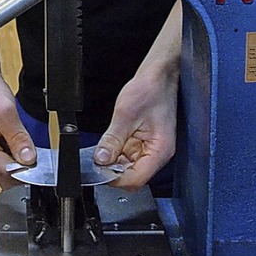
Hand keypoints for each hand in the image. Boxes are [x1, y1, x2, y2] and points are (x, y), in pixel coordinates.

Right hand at [0, 63, 35, 187]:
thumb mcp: (5, 111)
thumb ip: (18, 137)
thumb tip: (29, 160)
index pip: (8, 173)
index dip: (27, 170)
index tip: (40, 160)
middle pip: (8, 173)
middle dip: (24, 166)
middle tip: (35, 149)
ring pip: (8, 166)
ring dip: (20, 158)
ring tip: (25, 139)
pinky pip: (6, 155)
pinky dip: (16, 150)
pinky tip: (19, 138)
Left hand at [93, 67, 177, 189]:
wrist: (159, 75)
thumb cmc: (150, 90)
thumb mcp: (125, 114)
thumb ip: (112, 139)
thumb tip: (100, 159)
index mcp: (159, 151)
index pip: (136, 180)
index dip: (115, 179)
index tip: (98, 173)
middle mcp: (158, 153)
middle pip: (133, 175)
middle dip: (112, 171)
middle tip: (95, 161)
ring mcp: (151, 148)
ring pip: (129, 166)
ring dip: (114, 161)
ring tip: (100, 151)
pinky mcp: (145, 141)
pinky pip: (129, 154)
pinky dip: (117, 152)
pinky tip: (108, 144)